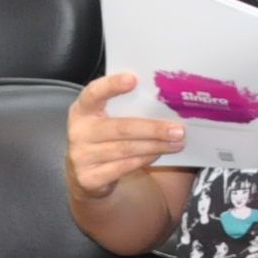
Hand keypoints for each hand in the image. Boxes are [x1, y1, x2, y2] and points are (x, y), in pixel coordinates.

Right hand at [65, 74, 184, 198]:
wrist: (82, 172)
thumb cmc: (103, 134)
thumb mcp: (106, 117)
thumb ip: (125, 105)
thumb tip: (165, 97)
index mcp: (82, 110)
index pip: (94, 93)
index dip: (112, 85)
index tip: (134, 79)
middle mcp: (79, 132)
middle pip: (122, 128)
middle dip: (154, 129)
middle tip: (179, 129)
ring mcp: (81, 156)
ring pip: (127, 149)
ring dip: (156, 145)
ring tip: (177, 142)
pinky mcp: (89, 177)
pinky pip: (124, 166)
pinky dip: (145, 159)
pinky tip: (159, 153)